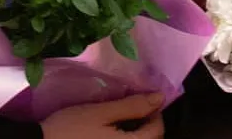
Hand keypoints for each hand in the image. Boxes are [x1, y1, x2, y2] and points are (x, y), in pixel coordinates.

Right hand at [41, 93, 164, 138]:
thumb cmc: (72, 128)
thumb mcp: (101, 112)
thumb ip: (132, 106)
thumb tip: (159, 97)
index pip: (157, 130)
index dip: (154, 111)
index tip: (141, 97)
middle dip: (145, 123)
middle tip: (131, 106)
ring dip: (134, 132)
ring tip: (121, 118)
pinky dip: (123, 138)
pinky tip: (110, 131)